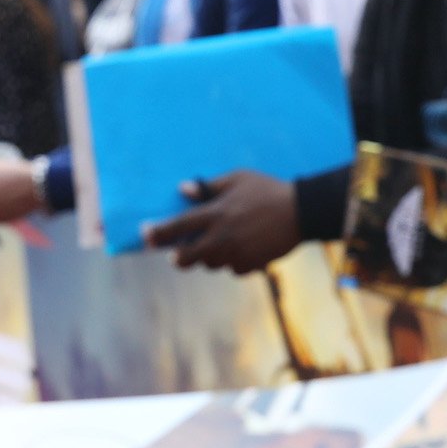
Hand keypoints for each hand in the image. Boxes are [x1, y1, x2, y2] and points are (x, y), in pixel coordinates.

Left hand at [144, 169, 301, 272]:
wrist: (301, 212)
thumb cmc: (267, 190)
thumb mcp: (238, 179)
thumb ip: (208, 187)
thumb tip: (182, 190)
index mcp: (216, 214)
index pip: (179, 226)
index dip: (159, 233)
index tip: (145, 236)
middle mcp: (223, 237)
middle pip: (189, 257)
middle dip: (178, 258)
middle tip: (176, 255)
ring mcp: (237, 253)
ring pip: (211, 264)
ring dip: (209, 257)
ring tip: (219, 244)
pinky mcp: (251, 265)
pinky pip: (233, 268)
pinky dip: (233, 261)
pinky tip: (242, 248)